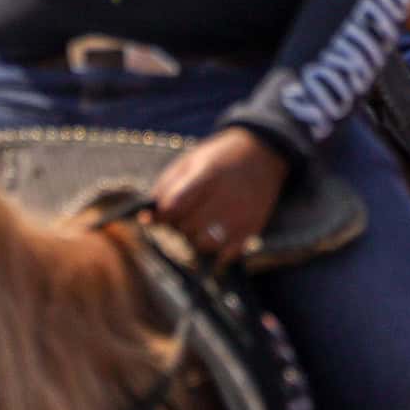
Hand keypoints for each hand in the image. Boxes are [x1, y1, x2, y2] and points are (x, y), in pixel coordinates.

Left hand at [152, 128, 290, 261]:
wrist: (263, 154)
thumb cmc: (218, 158)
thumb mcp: (190, 160)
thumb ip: (166, 187)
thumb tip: (146, 218)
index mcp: (208, 175)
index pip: (173, 206)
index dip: (162, 214)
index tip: (163, 211)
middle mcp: (226, 197)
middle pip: (186, 228)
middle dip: (179, 224)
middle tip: (186, 213)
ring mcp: (241, 216)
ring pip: (203, 245)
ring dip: (195, 239)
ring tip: (200, 224)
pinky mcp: (252, 229)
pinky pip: (225, 256)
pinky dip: (215, 251)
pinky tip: (215, 234)